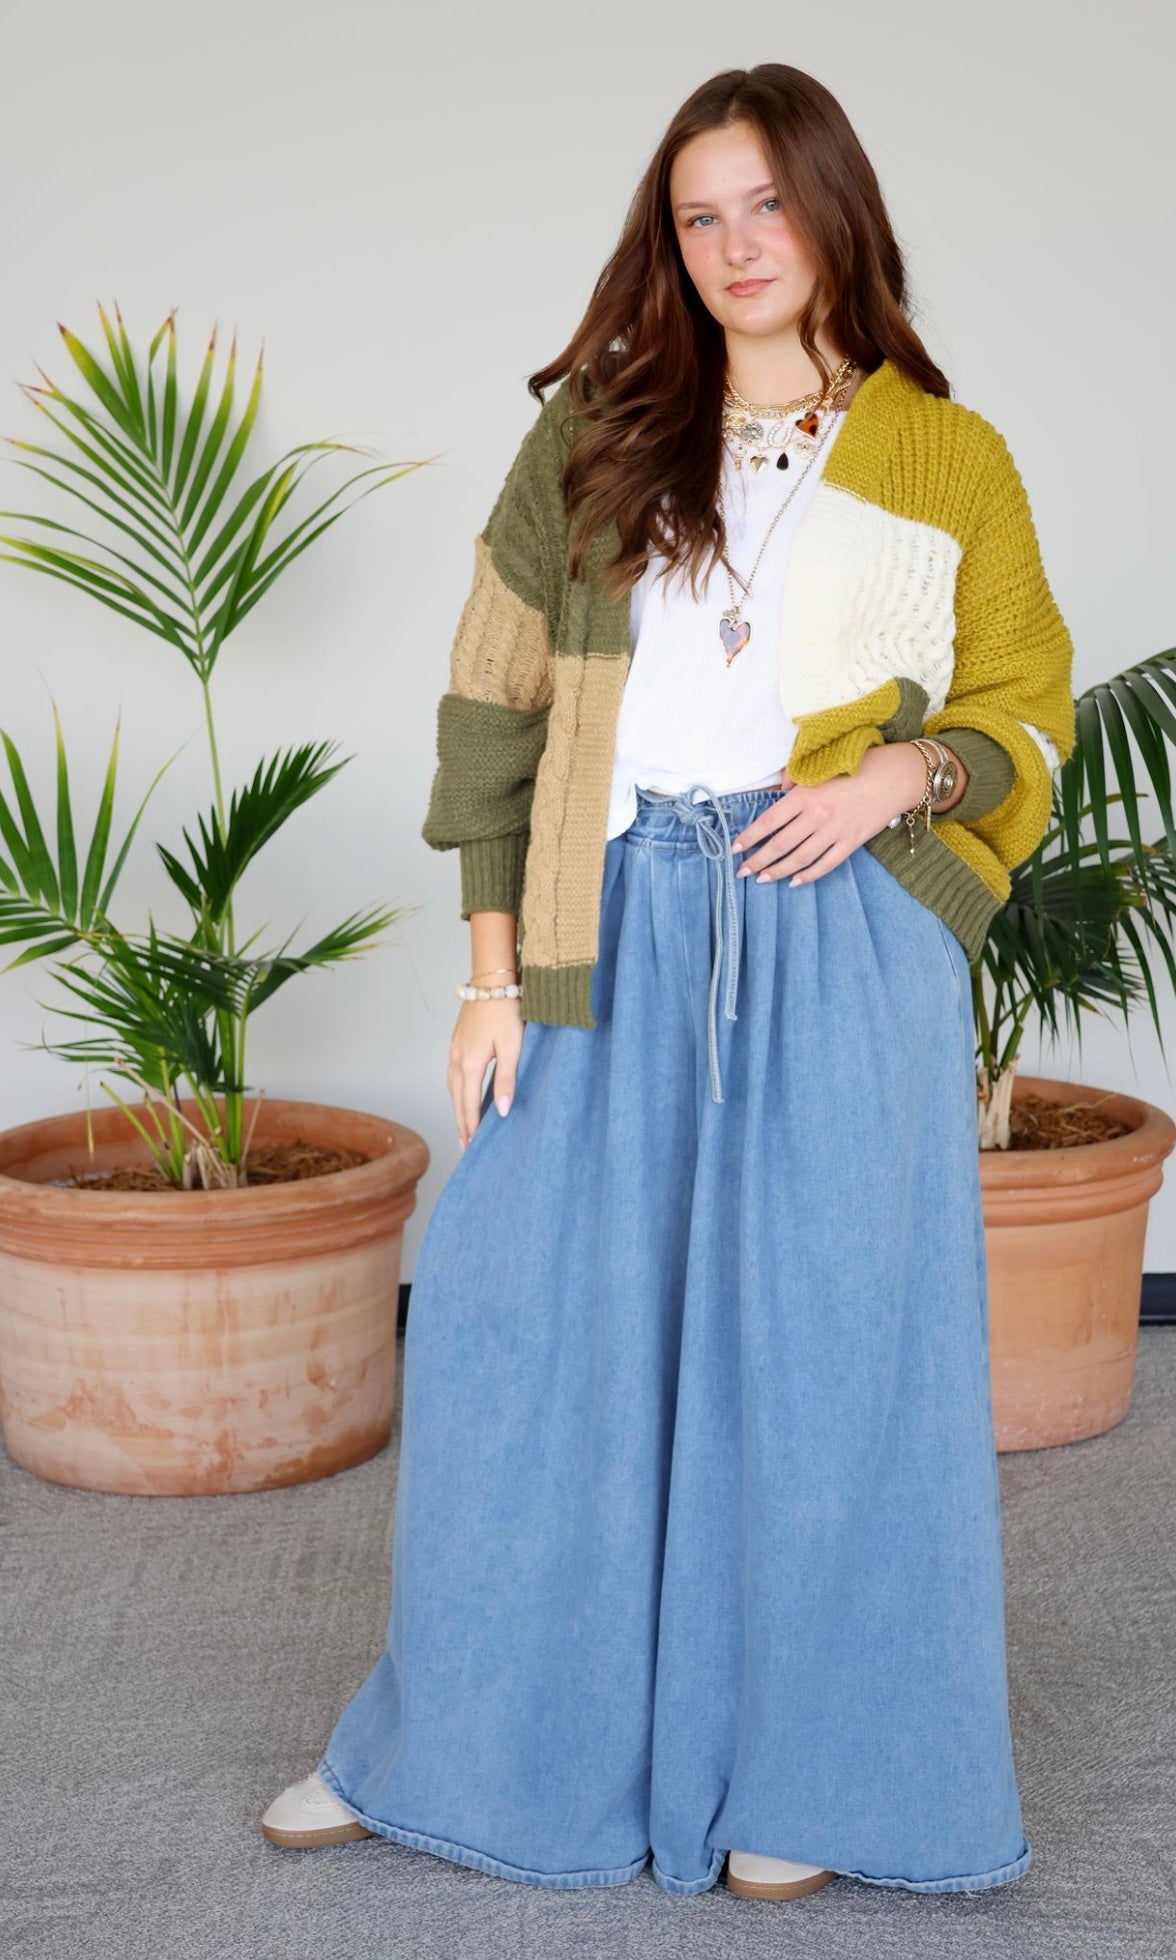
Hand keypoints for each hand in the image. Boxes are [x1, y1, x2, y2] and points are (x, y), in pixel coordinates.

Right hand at [448, 998, 523, 1146]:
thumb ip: (506, 1080)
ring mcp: (454, 1049)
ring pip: (452, 1086)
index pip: (469, 1104)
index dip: (471, 1126)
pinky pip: (452, 1074)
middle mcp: (456, 1059)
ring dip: (457, 1107)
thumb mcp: (512, 1047)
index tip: (472, 1145)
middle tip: (465, 1144)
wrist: (492, 980)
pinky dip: (456, 1090)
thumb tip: (503, 1111)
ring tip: (463, 1125)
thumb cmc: (506, 1011)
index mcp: (469, 1064)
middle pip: (456, 1098)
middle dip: (461, 1122)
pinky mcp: (457, 1041)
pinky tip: (462, 1093)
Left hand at [730, 744, 931, 885]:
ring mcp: (835, 831)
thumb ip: (796, 780)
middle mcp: (817, 815)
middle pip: (780, 845)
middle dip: (757, 861)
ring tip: (762, 879)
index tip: (735, 848)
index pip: (769, 821)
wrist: (895, 777)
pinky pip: (825, 864)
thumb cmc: (857, 766)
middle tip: (742, 872)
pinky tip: (794, 881)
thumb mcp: (822, 765)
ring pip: (799, 858)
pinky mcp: (851, 843)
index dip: (750, 837)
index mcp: (806, 795)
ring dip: (777, 871)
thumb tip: (778, 793)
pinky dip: (808, 875)